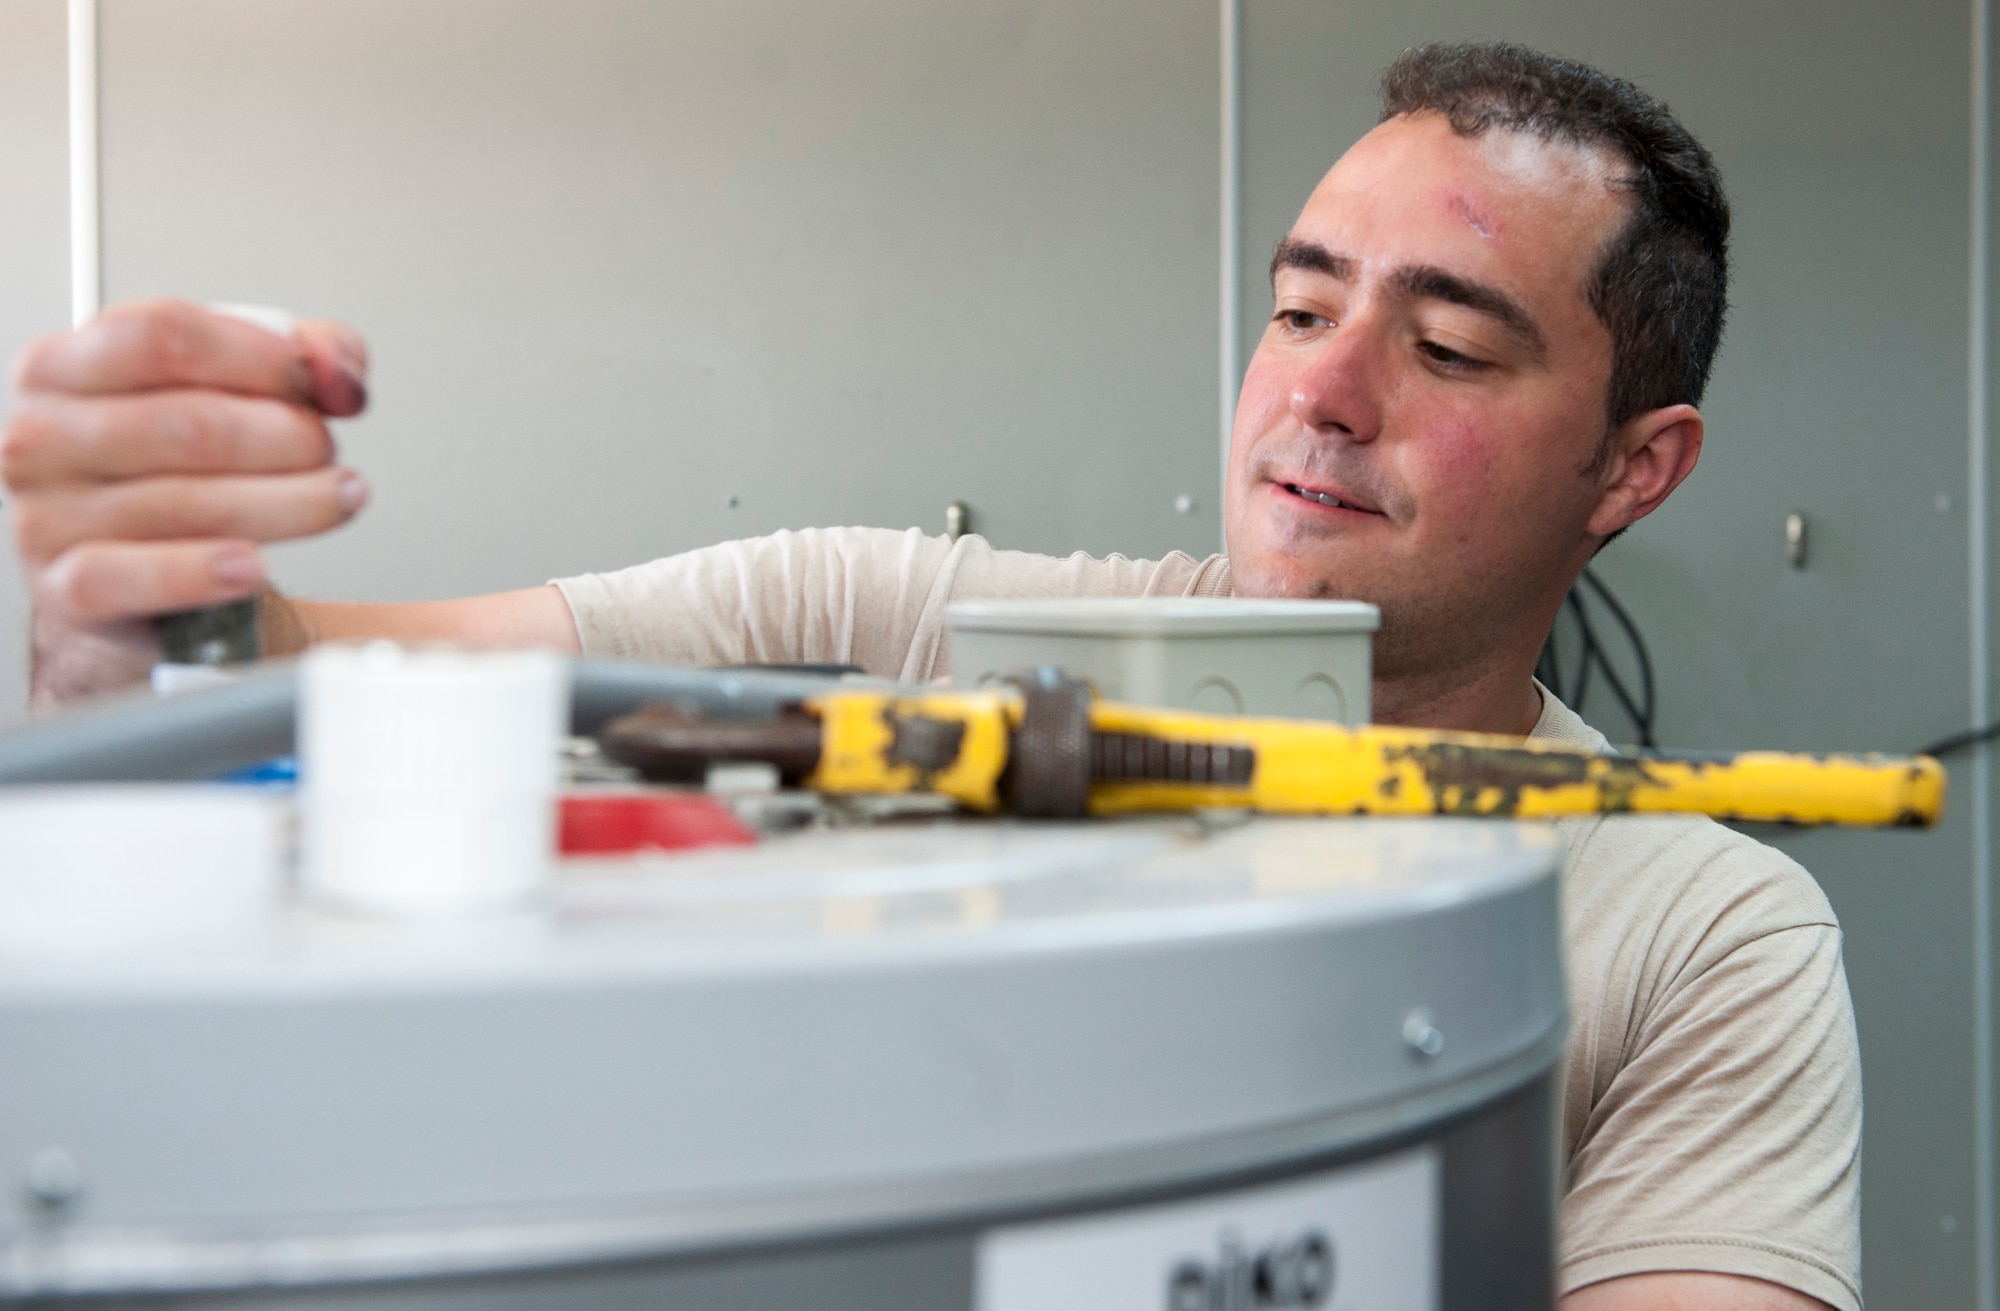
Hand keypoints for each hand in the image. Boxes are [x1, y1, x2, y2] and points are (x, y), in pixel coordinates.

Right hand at [4, 298, 371, 708]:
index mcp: (65, 365)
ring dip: (290, 503)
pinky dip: (203, 572)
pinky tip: (253, 566)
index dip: (262, 356)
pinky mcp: (66, 587)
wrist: (130, 574)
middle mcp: (44, 435)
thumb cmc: (175, 469)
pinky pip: (134, 577)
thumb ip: (299, 358)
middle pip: (189, 423)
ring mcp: (47, 514)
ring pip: (185, 502)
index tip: (322, 383)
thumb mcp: (231, 390)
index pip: (163, 335)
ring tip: (336, 499)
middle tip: (328, 451)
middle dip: (289, 438)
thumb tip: (339, 371)